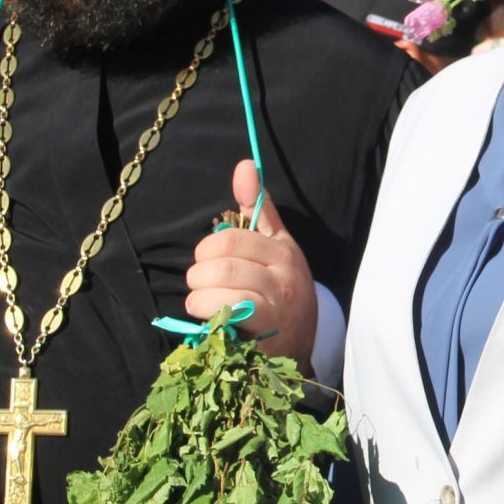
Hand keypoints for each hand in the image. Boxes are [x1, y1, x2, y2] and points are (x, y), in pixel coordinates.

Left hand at [185, 161, 316, 370]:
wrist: (306, 340)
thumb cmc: (283, 286)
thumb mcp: (276, 244)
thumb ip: (258, 207)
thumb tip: (245, 164)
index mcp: (282, 250)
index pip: (232, 238)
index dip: (207, 249)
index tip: (206, 261)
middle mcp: (283, 275)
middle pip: (223, 263)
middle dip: (199, 273)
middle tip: (199, 283)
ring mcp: (276, 305)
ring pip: (222, 288)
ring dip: (198, 296)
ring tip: (200, 300)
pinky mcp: (265, 332)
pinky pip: (227, 313)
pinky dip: (207, 313)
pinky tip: (208, 317)